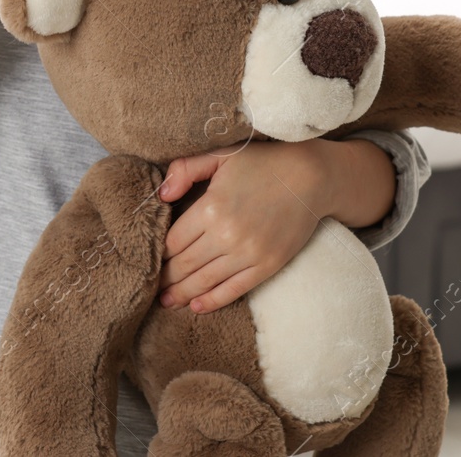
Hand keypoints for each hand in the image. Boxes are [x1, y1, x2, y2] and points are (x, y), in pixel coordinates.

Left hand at [156, 137, 395, 313]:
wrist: (312, 176)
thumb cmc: (263, 162)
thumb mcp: (221, 154)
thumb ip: (186, 168)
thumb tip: (161, 195)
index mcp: (211, 207)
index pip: (173, 241)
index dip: (158, 254)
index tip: (148, 260)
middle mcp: (227, 235)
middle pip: (185, 265)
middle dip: (165, 279)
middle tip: (150, 288)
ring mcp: (249, 253)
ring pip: (205, 281)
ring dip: (183, 294)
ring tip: (167, 301)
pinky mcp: (268, 265)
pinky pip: (234, 289)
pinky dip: (213, 301)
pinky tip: (197, 306)